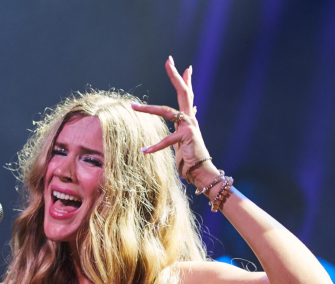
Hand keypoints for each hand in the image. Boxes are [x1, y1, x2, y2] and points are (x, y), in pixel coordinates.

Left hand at [131, 57, 216, 186]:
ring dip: (148, 109)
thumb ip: (184, 123)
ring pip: (166, 112)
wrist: (201, 171)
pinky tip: (143, 150)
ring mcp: (189, 126)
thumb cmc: (190, 156)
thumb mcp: (184, 137)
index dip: (185, 80)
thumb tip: (192, 110)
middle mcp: (190, 119)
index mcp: (188, 117)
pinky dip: (154, 147)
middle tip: (169, 60)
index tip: (186, 66)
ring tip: (133, 106)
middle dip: (175, 76)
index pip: (187, 94)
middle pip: (183, 92)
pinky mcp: (186, 137)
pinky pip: (166, 141)